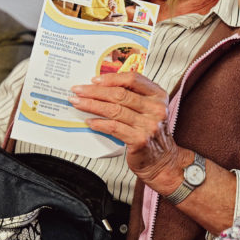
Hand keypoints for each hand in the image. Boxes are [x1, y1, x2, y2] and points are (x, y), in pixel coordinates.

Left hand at [68, 71, 185, 186]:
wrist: (162, 161)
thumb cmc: (150, 132)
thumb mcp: (149, 109)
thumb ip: (133, 96)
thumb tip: (101, 86)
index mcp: (158, 96)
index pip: (133, 79)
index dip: (111, 78)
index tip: (94, 80)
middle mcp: (156, 109)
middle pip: (120, 94)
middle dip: (95, 91)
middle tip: (78, 90)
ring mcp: (149, 125)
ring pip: (114, 110)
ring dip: (92, 105)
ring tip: (78, 103)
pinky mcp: (140, 140)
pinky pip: (114, 128)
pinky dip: (99, 123)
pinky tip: (89, 121)